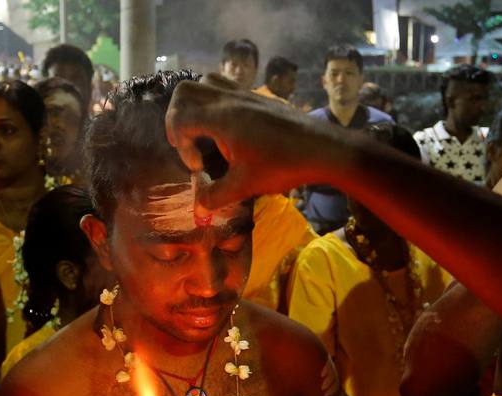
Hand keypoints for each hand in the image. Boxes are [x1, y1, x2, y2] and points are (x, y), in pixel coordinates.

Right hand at [166, 76, 347, 208]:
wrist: (323, 149)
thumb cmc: (283, 165)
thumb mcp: (246, 186)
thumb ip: (216, 196)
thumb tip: (199, 206)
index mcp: (222, 117)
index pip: (181, 118)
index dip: (181, 145)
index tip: (198, 167)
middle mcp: (230, 99)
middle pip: (185, 92)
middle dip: (177, 118)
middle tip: (188, 143)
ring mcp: (245, 94)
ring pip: (206, 83)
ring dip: (197, 106)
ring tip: (206, 133)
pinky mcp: (258, 97)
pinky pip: (227, 87)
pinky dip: (217, 103)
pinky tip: (230, 130)